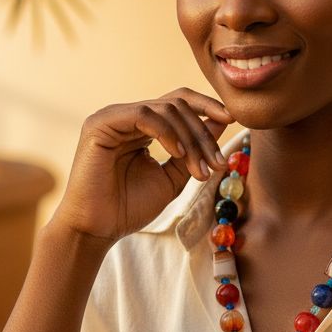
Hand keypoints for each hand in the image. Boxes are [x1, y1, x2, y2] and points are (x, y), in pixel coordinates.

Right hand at [50, 88, 234, 244]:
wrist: (97, 230)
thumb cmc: (129, 207)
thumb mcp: (173, 177)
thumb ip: (193, 149)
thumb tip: (222, 119)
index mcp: (142, 127)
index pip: (179, 102)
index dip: (207, 106)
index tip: (233, 120)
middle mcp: (127, 117)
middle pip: (177, 103)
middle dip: (203, 133)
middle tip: (217, 163)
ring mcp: (112, 117)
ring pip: (164, 108)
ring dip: (190, 138)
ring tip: (199, 171)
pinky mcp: (100, 124)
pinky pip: (142, 115)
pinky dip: (166, 132)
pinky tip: (178, 154)